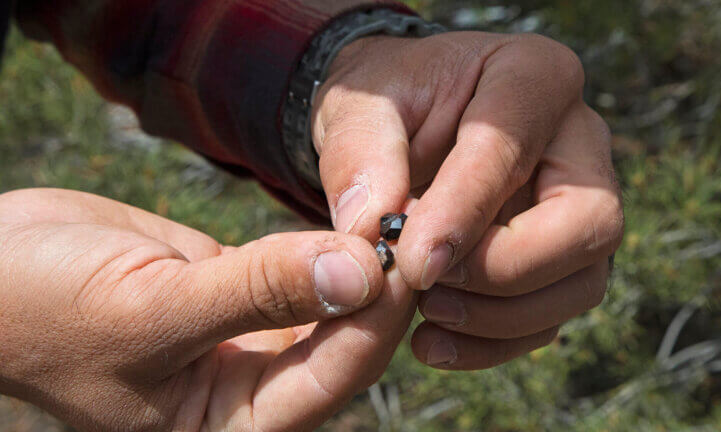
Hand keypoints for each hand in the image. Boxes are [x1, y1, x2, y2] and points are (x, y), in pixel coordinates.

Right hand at [0, 188, 413, 430]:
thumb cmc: (43, 309)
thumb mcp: (148, 309)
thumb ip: (257, 293)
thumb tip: (358, 272)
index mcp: (230, 426)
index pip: (329, 378)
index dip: (373, 319)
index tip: (405, 258)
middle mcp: (249, 390)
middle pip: (341, 343)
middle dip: (379, 288)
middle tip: (412, 226)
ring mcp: (248, 337)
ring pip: (327, 304)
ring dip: (360, 261)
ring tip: (395, 213)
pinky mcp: (242, 291)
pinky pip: (299, 270)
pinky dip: (326, 244)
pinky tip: (358, 215)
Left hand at [313, 32, 623, 369]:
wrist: (401, 127)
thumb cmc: (388, 103)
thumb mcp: (358, 104)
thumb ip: (358, 154)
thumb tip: (372, 230)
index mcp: (532, 76)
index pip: (514, 147)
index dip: (465, 210)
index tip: (411, 261)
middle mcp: (577, 142)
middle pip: (587, 224)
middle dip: (503, 272)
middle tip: (426, 287)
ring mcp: (580, 205)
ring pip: (582, 282)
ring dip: (498, 317)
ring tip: (425, 314)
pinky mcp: (563, 259)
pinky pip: (552, 316)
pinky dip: (493, 343)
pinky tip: (433, 342)